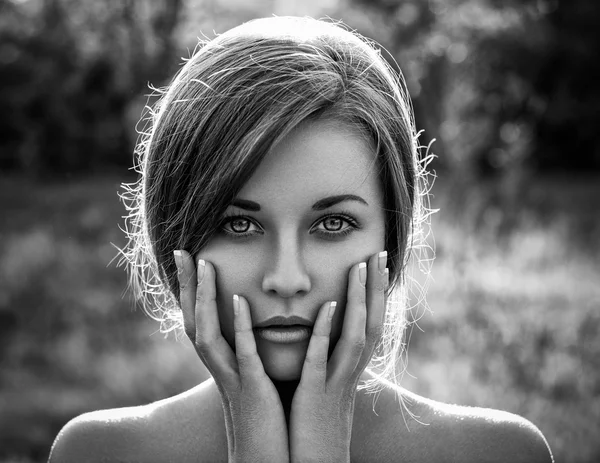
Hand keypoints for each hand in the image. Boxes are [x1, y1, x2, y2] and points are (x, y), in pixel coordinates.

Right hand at [174, 250, 289, 462]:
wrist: (263, 459)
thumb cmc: (263, 420)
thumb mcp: (252, 381)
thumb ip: (250, 356)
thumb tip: (257, 329)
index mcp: (222, 364)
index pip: (200, 320)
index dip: (192, 291)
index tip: (190, 258)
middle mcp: (219, 368)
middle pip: (193, 320)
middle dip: (187, 286)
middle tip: (181, 251)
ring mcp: (231, 378)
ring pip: (207, 333)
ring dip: (204, 298)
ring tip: (205, 264)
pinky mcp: (251, 389)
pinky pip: (241, 353)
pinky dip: (238, 325)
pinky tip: (237, 299)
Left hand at [289, 251, 387, 462]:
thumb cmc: (317, 430)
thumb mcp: (327, 391)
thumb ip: (328, 364)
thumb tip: (326, 341)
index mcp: (351, 371)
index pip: (370, 326)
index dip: (376, 296)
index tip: (377, 266)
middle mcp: (350, 374)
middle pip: (372, 324)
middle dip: (376, 289)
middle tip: (379, 254)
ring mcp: (335, 384)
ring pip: (355, 336)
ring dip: (359, 301)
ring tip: (359, 267)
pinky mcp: (314, 396)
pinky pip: (322, 359)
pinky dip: (327, 331)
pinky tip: (330, 306)